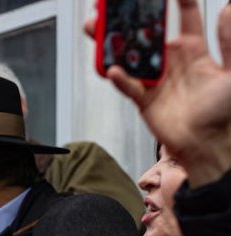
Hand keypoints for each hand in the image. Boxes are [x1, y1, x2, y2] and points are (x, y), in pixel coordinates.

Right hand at [86, 1, 230, 186]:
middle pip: (145, 33)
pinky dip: (119, 78)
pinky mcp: (143, 99)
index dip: (173, 0)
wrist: (208, 144)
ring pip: (129, 55)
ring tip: (96, 29)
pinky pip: (127, 85)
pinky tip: (113, 69)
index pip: (182, 16)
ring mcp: (154, 79)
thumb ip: (229, 40)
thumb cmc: (225, 111)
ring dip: (111, 42)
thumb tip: (226, 7)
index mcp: (193, 49)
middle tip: (112, 5)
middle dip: (128, 17)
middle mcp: (171, 61)